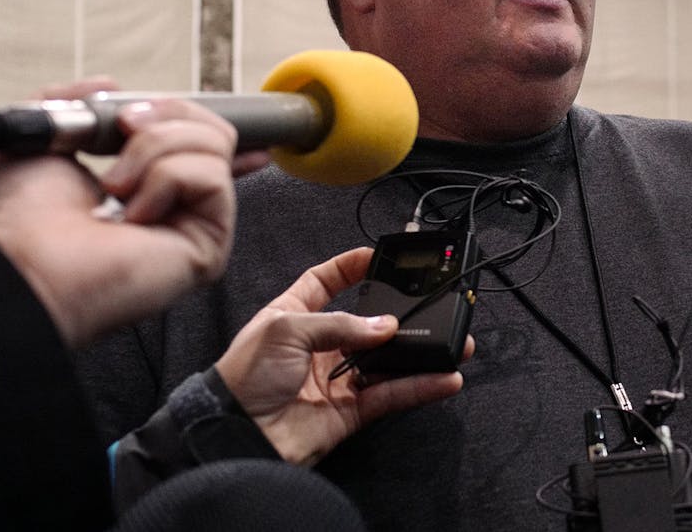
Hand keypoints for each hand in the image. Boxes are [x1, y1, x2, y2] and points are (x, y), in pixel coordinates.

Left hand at [0, 79, 268, 346]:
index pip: (196, 147)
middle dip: (163, 113)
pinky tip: (131, 215)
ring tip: (111, 187)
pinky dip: (164, 178)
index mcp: (137, 186)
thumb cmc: (15, 218)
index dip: (204, 123)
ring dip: (152, 148)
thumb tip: (114, 86)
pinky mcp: (208, 246)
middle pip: (211, 131)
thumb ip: (74, 100)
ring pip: (212, 145)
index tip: (216, 103)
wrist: (16, 262)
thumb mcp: (39, 132)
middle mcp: (172, 207)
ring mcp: (193, 226)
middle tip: (119, 129)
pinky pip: (210, 176)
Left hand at [214, 247, 471, 464]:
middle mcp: (319, 345)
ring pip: (388, 361)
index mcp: (294, 315)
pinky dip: (420, 387)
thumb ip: (339, 323)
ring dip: (422, 354)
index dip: (350, 267)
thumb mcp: (286, 329)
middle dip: (401, 314)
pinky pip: (392, 395)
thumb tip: (386, 326)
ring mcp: (337, 378)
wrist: (235, 435)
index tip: (379, 256)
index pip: (325, 282)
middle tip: (432, 304)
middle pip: (368, 323)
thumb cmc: (244, 377)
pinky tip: (444, 378)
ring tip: (455, 344)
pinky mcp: (351, 411)